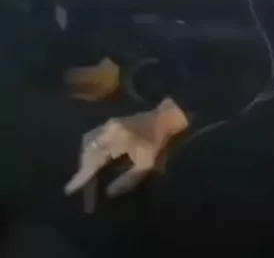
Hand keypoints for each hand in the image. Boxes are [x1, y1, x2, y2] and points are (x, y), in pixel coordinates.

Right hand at [65, 98, 188, 199]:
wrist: (167, 117)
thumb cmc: (158, 141)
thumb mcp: (146, 164)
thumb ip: (127, 180)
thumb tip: (109, 193)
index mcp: (114, 138)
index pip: (92, 161)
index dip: (81, 177)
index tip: (69, 191)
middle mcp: (107, 129)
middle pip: (87, 152)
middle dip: (84, 173)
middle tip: (84, 192)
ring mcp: (108, 125)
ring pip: (88, 145)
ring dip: (85, 163)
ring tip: (87, 181)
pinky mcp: (111, 124)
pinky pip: (93, 140)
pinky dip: (90, 153)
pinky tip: (93, 165)